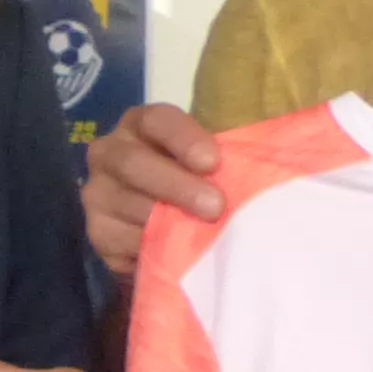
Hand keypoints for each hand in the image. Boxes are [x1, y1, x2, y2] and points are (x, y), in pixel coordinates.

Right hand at [84, 102, 221, 281]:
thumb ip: (229, 154)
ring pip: (128, 205)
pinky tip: (176, 252)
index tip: (213, 162)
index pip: (157, 120)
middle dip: (176, 185)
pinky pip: (122, 240)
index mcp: (141, 125)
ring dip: (167, 220)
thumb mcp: (209, 163)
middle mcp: (110, 152)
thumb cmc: (197, 185)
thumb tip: (274, 151)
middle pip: (133, 163)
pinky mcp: (98, 232)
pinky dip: (152, 245)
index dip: (184, 138)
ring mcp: (98, 193)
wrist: (163, 229)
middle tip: (214, 207)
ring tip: (203, 235)